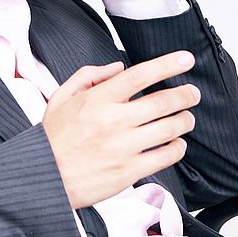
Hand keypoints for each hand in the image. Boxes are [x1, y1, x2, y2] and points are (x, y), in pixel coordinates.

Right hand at [41, 51, 200, 208]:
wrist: (45, 177)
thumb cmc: (53, 138)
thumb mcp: (61, 97)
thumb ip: (88, 76)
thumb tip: (117, 67)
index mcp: (98, 100)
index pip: (140, 75)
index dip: (168, 64)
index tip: (186, 59)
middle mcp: (114, 121)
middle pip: (163, 101)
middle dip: (185, 94)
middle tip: (192, 93)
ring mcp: (124, 147)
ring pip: (170, 128)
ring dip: (185, 120)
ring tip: (187, 118)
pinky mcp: (129, 171)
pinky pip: (165, 157)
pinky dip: (178, 147)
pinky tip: (177, 143)